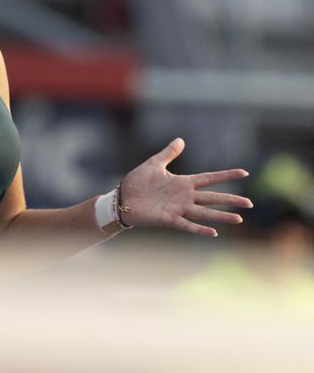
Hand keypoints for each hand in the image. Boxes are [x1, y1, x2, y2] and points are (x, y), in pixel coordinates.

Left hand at [120, 138, 252, 236]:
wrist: (122, 198)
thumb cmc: (137, 182)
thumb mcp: (154, 164)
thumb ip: (168, 154)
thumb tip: (181, 140)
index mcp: (183, 183)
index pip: (209, 178)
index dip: (226, 175)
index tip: (244, 172)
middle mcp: (184, 197)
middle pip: (212, 197)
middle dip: (231, 199)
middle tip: (250, 203)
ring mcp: (178, 209)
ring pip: (204, 213)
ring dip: (221, 216)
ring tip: (239, 219)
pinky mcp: (168, 219)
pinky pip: (187, 225)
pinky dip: (200, 229)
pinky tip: (214, 232)